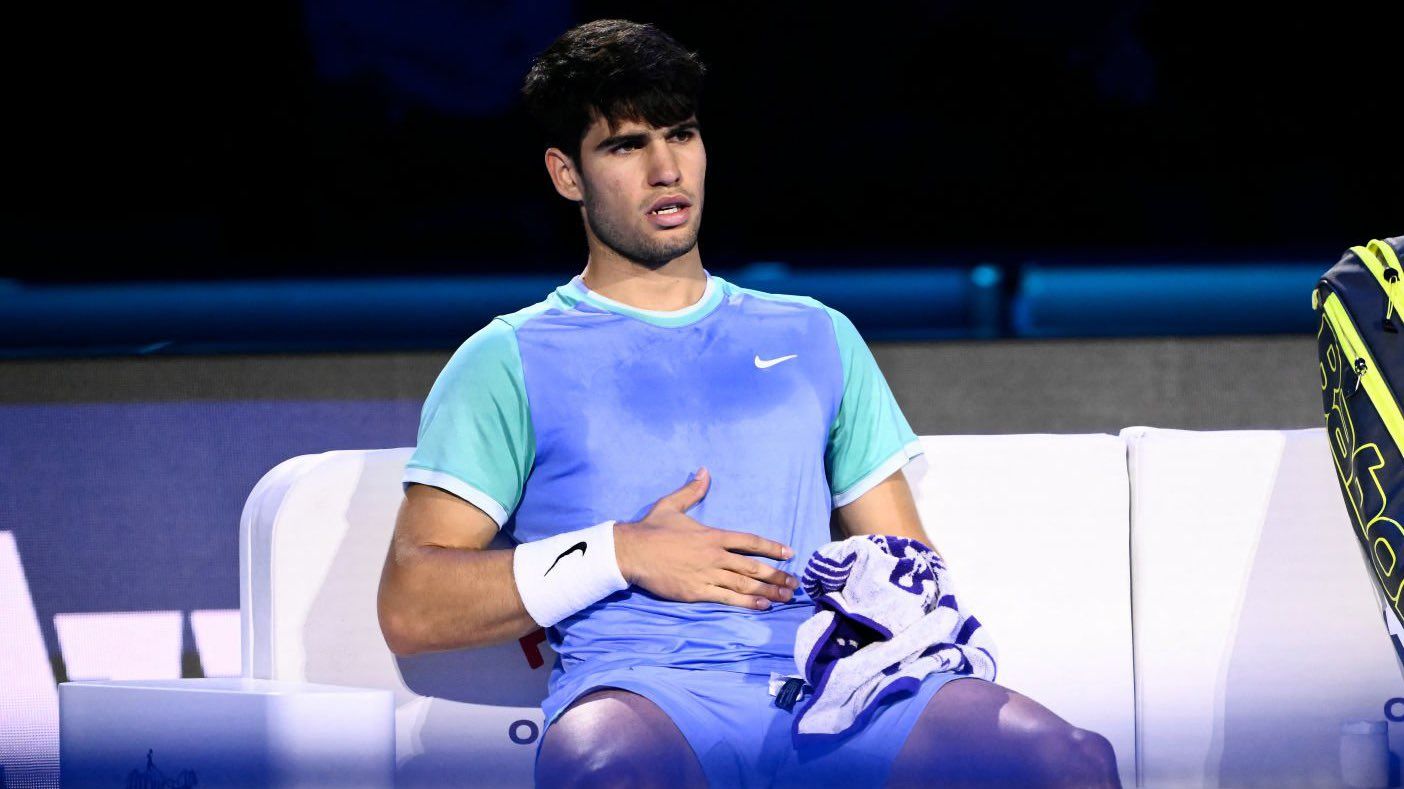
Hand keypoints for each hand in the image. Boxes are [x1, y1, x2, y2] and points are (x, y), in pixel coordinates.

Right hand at [614, 467, 798, 609]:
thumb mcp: (672, 504)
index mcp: (712, 535)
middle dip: (776, 575)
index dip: (772, 547)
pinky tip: (762, 606)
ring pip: (744, 584)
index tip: (789, 553)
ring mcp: (707, 575)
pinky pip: (727, 598)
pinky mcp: (697, 592)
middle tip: (794, 582)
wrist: (631, 551)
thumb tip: (705, 471)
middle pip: (753, 567)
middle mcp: (714, 556)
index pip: (749, 541)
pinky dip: (746, 603)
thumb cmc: (651, 529)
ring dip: (767, 591)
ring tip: (785, 596)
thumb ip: (693, 490)